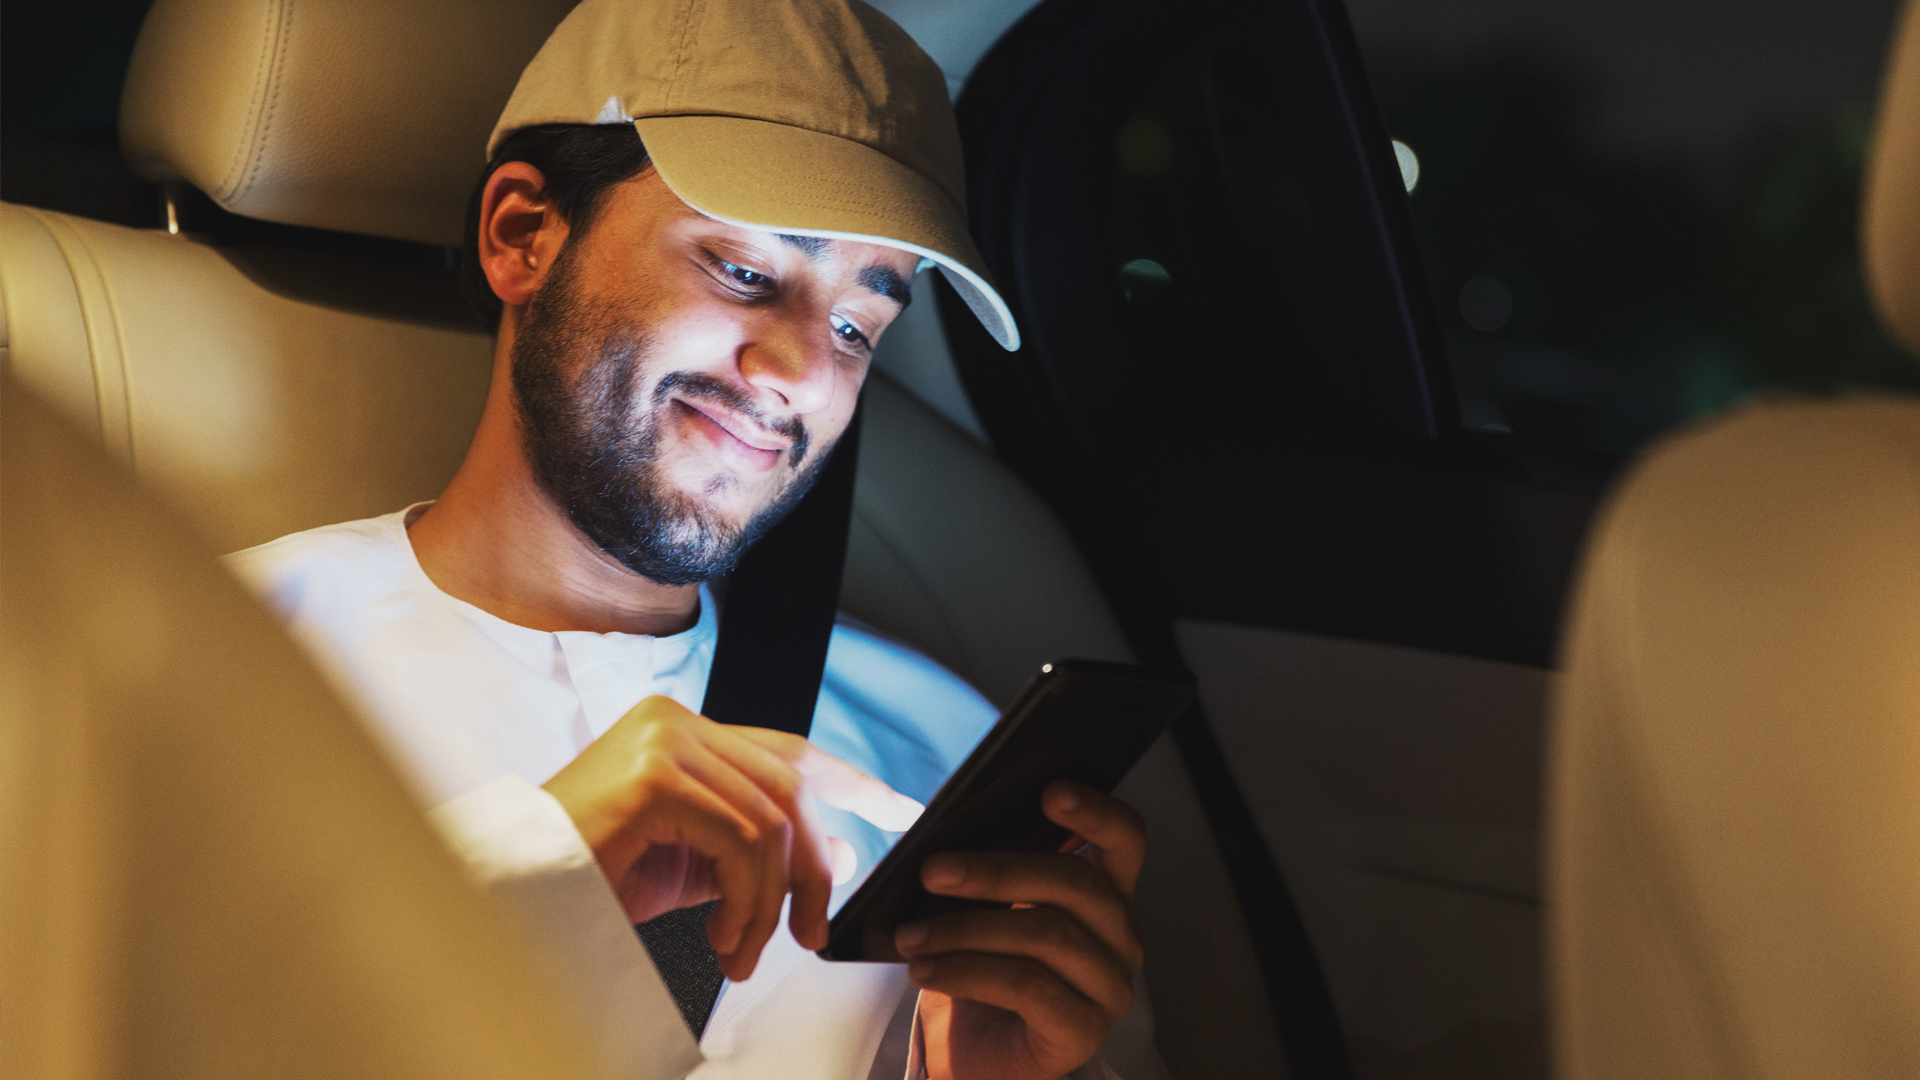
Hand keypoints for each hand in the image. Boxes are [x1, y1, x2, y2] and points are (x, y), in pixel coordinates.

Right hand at [542, 694, 921, 980]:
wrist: (512, 896)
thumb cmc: (592, 881)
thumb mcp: (693, 864)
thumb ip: (754, 850)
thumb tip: (836, 855)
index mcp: (683, 730)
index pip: (788, 750)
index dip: (852, 781)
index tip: (901, 808)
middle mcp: (677, 720)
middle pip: (790, 788)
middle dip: (813, 870)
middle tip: (808, 934)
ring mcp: (664, 741)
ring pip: (771, 822)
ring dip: (770, 902)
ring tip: (743, 949)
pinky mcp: (655, 776)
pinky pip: (740, 841)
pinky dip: (746, 900)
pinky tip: (722, 937)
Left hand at [898, 781, 1146, 1079]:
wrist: (968, 1053)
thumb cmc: (979, 968)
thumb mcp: (981, 909)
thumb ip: (987, 871)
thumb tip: (945, 840)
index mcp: (1105, 894)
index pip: (1126, 840)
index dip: (1096, 812)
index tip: (1049, 792)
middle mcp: (1121, 937)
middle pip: (1074, 883)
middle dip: (995, 871)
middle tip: (932, 872)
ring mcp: (1108, 987)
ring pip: (1046, 934)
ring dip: (965, 929)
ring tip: (911, 936)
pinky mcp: (1082, 1032)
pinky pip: (1028, 987)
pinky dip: (968, 972)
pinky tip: (926, 970)